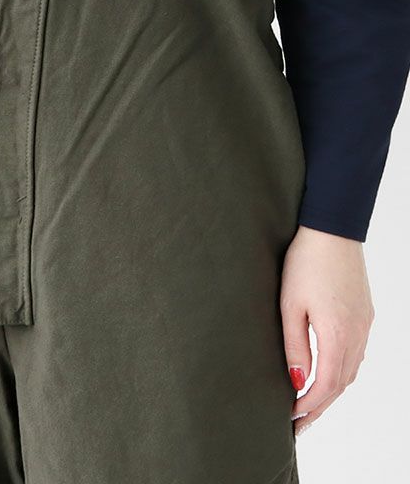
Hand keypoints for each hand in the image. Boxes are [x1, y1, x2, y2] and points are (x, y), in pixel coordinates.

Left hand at [280, 225, 374, 434]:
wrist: (332, 230)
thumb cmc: (305, 263)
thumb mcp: (290, 304)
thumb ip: (295, 344)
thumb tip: (297, 381)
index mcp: (338, 333)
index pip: (327, 383)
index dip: (309, 404)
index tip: (291, 417)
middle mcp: (357, 334)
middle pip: (342, 383)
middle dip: (320, 406)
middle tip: (299, 425)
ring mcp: (364, 324)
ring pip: (351, 370)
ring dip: (331, 391)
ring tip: (310, 405)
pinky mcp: (364, 314)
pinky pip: (356, 353)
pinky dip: (342, 371)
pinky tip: (328, 374)